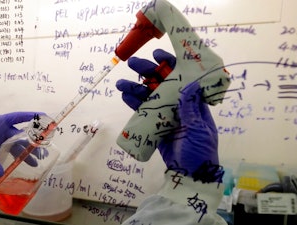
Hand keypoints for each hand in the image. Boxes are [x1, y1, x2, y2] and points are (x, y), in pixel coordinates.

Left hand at [0, 112, 44, 176]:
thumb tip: (0, 172)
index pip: (18, 117)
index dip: (32, 116)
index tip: (45, 118)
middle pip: (20, 133)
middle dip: (31, 141)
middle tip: (42, 151)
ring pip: (15, 142)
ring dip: (24, 151)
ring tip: (35, 162)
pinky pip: (8, 148)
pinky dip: (15, 154)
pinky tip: (21, 163)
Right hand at [116, 49, 221, 181]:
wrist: (190, 176)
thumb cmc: (200, 153)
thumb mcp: (198, 130)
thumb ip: (191, 110)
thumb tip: (189, 84)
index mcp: (194, 104)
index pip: (183, 77)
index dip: (171, 64)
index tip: (158, 54)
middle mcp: (180, 106)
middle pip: (163, 84)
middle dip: (148, 72)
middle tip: (133, 63)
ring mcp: (166, 116)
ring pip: (150, 97)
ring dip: (136, 88)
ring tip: (121, 83)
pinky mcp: (156, 127)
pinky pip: (144, 112)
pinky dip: (134, 104)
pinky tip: (125, 96)